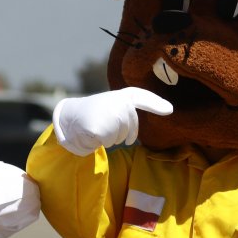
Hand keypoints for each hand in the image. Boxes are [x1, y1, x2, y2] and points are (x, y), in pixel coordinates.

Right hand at [52, 87, 172, 155]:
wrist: (68, 118)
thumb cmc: (94, 115)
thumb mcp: (113, 108)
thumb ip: (130, 111)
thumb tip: (167, 109)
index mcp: (119, 95)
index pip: (139, 96)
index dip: (155, 103)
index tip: (170, 110)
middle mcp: (114, 101)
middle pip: (130, 127)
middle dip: (121, 133)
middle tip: (105, 127)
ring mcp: (106, 113)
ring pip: (119, 136)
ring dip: (110, 138)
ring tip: (97, 128)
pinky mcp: (98, 127)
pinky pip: (108, 141)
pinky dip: (99, 141)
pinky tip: (91, 133)